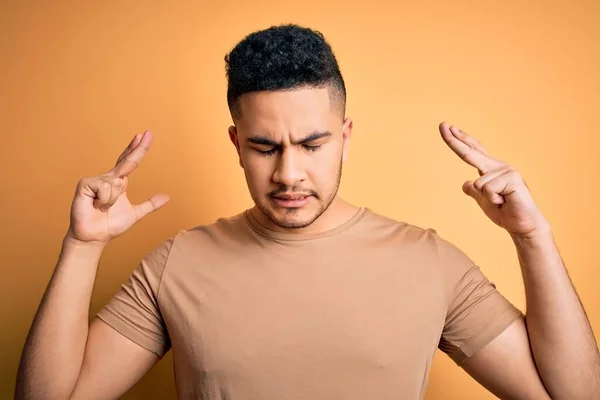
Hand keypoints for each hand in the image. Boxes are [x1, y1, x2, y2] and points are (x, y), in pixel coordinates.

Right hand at [66, 130, 168, 244]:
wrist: (94, 237)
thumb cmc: (110, 225)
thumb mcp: (135, 213)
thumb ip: (150, 205)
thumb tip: (166, 197)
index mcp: (119, 183)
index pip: (128, 161)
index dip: (135, 149)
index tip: (143, 135)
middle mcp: (108, 178)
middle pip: (126, 161)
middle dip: (137, 148)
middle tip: (147, 133)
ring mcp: (96, 180)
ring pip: (117, 183)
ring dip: (112, 200)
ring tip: (103, 207)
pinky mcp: (85, 184)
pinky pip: (106, 188)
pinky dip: (104, 200)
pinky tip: (95, 205)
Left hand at [439, 122, 548, 236]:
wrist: (521, 225)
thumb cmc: (504, 212)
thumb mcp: (483, 200)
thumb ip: (474, 191)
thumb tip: (465, 183)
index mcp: (490, 169)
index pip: (473, 151)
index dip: (460, 140)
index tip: (448, 127)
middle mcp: (498, 166)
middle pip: (471, 152)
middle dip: (455, 140)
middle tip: (442, 124)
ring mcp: (506, 170)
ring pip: (479, 183)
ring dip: (488, 198)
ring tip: (501, 201)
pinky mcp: (512, 178)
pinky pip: (488, 190)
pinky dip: (494, 200)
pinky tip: (506, 201)